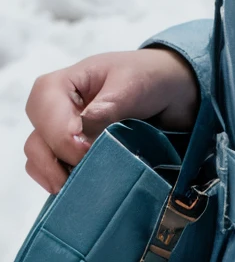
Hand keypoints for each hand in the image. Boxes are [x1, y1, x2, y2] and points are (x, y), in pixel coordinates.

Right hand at [24, 47, 199, 194]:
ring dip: (57, 174)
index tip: (86, 150)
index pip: (44, 110)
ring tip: (84, 182)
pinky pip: (50, 172)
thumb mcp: (132, 84)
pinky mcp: (69, 153)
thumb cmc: (148, 78)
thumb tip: (80, 134)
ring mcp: (61, 132)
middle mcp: (56, 108)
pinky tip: (82, 184)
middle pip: (37, 139)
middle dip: (57, 160)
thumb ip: (106, 107)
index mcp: (64, 82)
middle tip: (86, 171)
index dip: (61, 135)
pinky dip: (61, 180)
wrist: (170, 91)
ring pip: (39, 158)